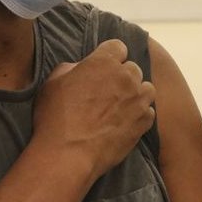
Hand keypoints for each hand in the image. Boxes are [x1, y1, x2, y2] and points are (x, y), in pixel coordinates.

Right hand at [32, 39, 155, 181]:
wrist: (68, 155)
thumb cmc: (55, 118)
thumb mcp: (53, 83)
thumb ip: (72, 68)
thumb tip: (82, 68)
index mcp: (104, 62)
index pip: (118, 47)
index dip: (110, 56)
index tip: (103, 68)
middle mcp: (126, 77)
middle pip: (133, 68)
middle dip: (122, 76)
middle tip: (108, 92)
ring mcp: (138, 99)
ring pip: (146, 88)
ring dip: (136, 94)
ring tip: (121, 107)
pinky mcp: (144, 121)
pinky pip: (148, 111)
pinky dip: (139, 115)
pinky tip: (125, 123)